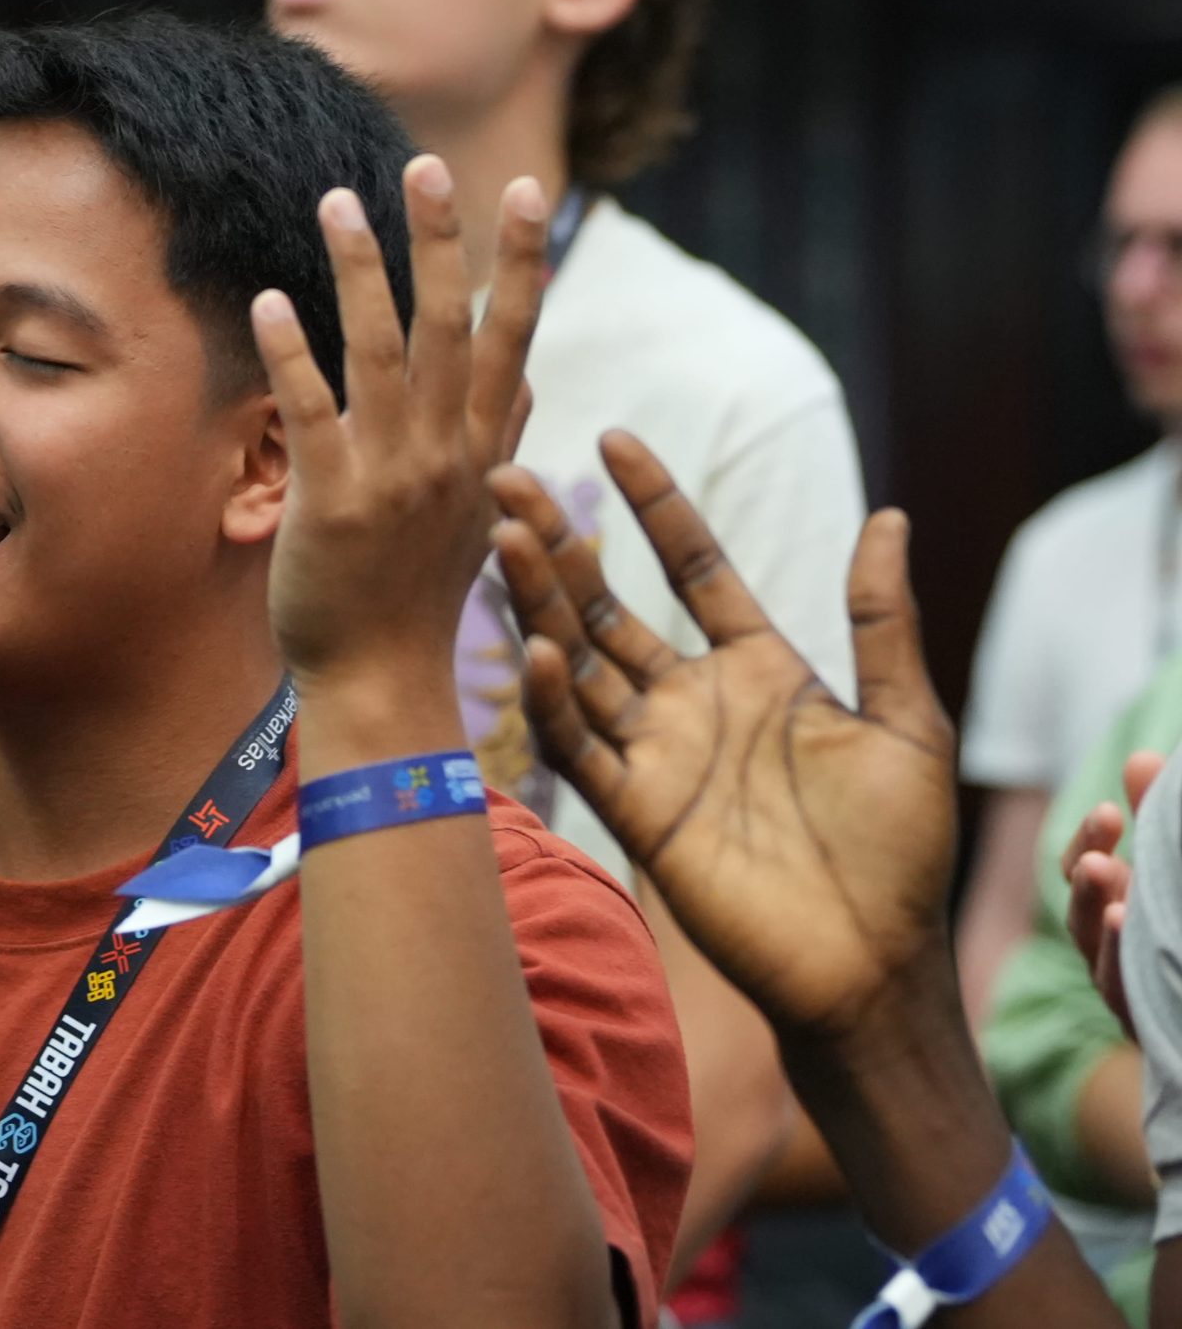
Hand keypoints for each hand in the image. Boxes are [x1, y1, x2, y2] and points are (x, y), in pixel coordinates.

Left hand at [260, 155, 544, 697]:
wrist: (382, 684)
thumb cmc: (418, 598)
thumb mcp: (480, 516)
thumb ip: (498, 440)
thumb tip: (524, 381)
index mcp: (483, 451)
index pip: (509, 337)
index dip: (518, 261)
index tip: (523, 189)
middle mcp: (447, 453)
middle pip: (450, 326)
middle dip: (442, 241)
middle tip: (425, 164)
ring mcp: (392, 475)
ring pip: (381, 352)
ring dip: (362, 270)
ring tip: (337, 200)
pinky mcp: (333, 502)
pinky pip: (313, 411)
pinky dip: (293, 352)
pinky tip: (270, 299)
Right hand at [490, 432, 955, 1044]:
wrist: (873, 965)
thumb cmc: (901, 850)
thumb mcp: (906, 721)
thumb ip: (882, 624)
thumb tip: (888, 518)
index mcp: (760, 668)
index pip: (693, 567)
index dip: (655, 506)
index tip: (614, 443)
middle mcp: (695, 700)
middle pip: (611, 604)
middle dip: (560, 542)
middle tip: (507, 478)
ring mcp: (658, 752)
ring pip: (580, 660)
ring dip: (540, 601)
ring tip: (502, 537)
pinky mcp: (637, 810)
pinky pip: (582, 743)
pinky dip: (555, 698)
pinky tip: (537, 649)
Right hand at [1064, 750, 1163, 1038]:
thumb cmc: (1177, 927)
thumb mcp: (1171, 869)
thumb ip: (1161, 818)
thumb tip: (1143, 759)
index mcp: (1120, 909)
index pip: (1084, 872)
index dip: (1090, 841)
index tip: (1110, 811)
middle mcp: (1114, 951)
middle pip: (1084, 915)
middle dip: (1089, 882)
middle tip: (1101, 853)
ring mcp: (1129, 994)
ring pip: (1100, 960)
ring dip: (1100, 923)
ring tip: (1109, 892)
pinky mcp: (1148, 1024)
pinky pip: (1126, 1000)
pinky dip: (1122, 970)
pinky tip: (1128, 928)